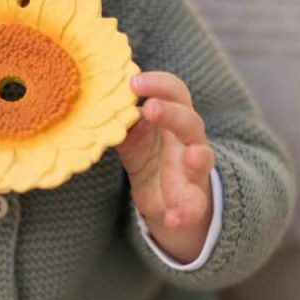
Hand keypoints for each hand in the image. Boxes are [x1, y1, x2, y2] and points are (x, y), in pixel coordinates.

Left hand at [116, 71, 213, 236]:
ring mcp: (194, 168)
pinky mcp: (193, 198)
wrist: (166, 197)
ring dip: (198, 157)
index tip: (133, 82)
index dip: (158, 83)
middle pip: (190, 120)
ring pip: (203, 157)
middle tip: (150, 108)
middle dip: (172, 113)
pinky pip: (195, 204)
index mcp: (173, 117)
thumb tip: (96, 103)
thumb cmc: (149, 154)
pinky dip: (185, 212)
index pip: (175, 91)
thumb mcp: (132, 137)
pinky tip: (173, 218)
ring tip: (191, 156)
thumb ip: (120, 121)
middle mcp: (188, 138)